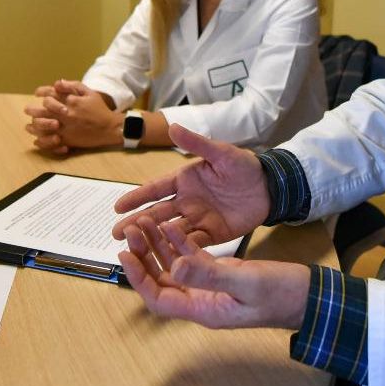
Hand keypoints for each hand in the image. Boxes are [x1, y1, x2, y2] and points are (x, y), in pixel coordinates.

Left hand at [23, 80, 117, 153]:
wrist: (109, 128)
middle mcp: (66, 114)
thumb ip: (73, 86)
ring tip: (29, 126)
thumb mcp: (89, 93)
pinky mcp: (68, 140)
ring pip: (43, 127)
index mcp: (70, 101)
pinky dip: (42, 141)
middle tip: (27, 110)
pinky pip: (50, 141)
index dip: (41, 92)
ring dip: (34, 126)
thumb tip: (58, 82)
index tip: (37, 93)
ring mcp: (66, 128)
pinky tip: (37, 139)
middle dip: (32, 110)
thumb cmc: (100, 109)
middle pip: (42, 111)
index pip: (50, 95)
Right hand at [111, 124, 269, 246]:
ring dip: (153, 239)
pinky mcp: (212, 233)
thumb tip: (171, 127)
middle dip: (136, 224)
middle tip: (115, 234)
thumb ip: (196, 143)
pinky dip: (180, 250)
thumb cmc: (244, 166)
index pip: (154, 189)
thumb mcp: (220, 153)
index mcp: (183, 180)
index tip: (116, 207)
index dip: (136, 197)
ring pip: (170, 231)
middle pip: (156, 214)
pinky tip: (167, 258)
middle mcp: (186, 201)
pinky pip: (192, 243)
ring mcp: (197, 218)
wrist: (269, 187)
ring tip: (134, 249)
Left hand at [119, 215, 308, 329]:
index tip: (124, 255)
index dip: (138, 278)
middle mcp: (203, 300)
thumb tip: (175, 265)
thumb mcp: (245, 282)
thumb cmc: (281, 294)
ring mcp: (212, 288)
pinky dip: (181, 242)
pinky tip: (172, 225)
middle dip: (144, 256)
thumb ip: (210, 274)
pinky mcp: (223, 274)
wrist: (309, 295)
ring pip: (175, 267)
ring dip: (158, 247)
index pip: (159, 298)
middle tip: (131, 229)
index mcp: (204, 309)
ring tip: (144, 222)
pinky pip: (194, 258)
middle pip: (162, 280)